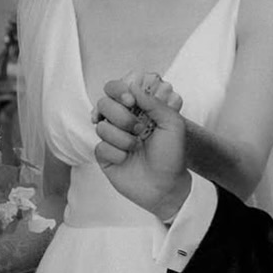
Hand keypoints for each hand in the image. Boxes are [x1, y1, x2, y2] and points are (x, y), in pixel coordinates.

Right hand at [93, 75, 190, 220]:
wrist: (166, 185)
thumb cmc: (171, 155)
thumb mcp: (172, 124)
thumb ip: (154, 102)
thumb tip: (132, 86)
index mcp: (137, 109)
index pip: (116, 89)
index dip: (118, 90)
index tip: (130, 100)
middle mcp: (121, 121)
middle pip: (103, 104)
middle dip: (122, 117)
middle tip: (140, 129)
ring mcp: (111, 138)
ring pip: (101, 127)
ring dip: (123, 139)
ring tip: (136, 148)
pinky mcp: (104, 156)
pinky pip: (100, 147)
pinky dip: (117, 154)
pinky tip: (127, 160)